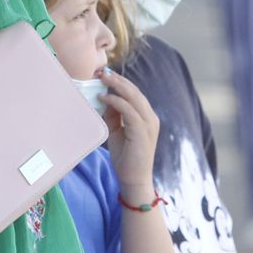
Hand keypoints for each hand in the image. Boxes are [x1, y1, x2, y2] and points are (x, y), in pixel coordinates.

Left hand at [98, 70, 160, 189]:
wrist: (134, 180)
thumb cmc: (126, 157)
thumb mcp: (117, 131)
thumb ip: (114, 115)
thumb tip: (105, 98)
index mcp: (146, 117)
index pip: (134, 94)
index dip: (120, 82)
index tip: (105, 74)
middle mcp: (150, 118)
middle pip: (135, 91)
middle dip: (118, 79)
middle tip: (102, 71)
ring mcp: (148, 124)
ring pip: (134, 97)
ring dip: (117, 86)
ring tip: (102, 78)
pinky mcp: (142, 131)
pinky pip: (129, 111)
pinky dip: (116, 102)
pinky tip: (104, 98)